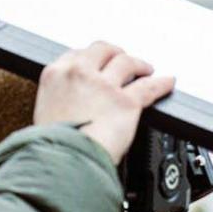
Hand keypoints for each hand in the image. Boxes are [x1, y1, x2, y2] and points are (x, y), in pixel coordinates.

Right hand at [33, 43, 174, 164]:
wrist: (63, 161)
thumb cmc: (52, 146)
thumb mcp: (44, 112)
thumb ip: (60, 99)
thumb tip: (73, 103)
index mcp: (55, 75)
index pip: (78, 54)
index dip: (93, 58)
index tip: (99, 63)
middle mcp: (80, 73)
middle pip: (103, 51)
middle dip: (115, 54)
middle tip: (123, 60)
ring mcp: (105, 86)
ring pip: (127, 63)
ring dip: (138, 64)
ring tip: (146, 69)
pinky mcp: (126, 102)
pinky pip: (149, 87)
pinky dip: (162, 84)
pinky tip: (168, 82)